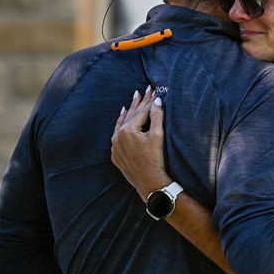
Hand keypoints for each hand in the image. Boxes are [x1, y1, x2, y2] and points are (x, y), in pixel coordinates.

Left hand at [111, 86, 170, 200]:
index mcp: (128, 130)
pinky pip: (117, 136)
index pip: (141, 111)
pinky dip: (121, 126)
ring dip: (128, 112)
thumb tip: (156, 100)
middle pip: (131, 115)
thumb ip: (157, 116)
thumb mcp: (158, 136)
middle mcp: (118, 136)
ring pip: (122, 124)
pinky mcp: (116, 155)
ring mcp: (115, 146)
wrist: (150, 183)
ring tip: (132, 100)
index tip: (153, 89)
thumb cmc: (156, 160)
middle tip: (144, 90)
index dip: (149, 100)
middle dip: (139, 102)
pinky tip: (122, 120)